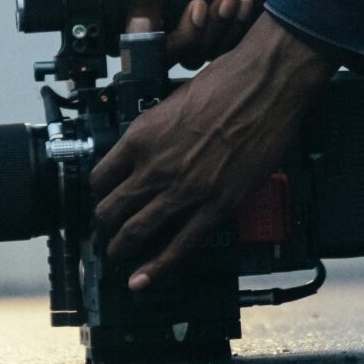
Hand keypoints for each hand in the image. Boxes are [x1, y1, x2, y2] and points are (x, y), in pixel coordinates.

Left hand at [89, 14, 336, 290]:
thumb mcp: (173, 99)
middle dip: (104, 224)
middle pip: (110, 210)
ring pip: (135, 232)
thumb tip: (151, 145)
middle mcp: (155, 167)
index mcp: (141, 137)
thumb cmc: (225, 82)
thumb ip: (156, 129)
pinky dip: (156, 268)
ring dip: (121, 248)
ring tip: (117, 255)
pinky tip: (142, 280)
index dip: (98, 192)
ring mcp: (184, 191)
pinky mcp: (216, 207)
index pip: (100, 177)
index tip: (102, 197)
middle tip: (106, 230)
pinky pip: (179, 246)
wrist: (265, 86)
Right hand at [125, 0, 310, 66]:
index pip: (132, 38)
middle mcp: (164, 19)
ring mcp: (194, 31)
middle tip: (201, 4)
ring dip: (216, 27)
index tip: (168, 23)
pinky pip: (222, 53)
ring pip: (196, 56)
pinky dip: (235, 29)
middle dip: (188, 32)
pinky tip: (243, 4)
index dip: (147, 42)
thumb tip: (136, 32)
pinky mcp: (221, 38)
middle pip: (165, 55)